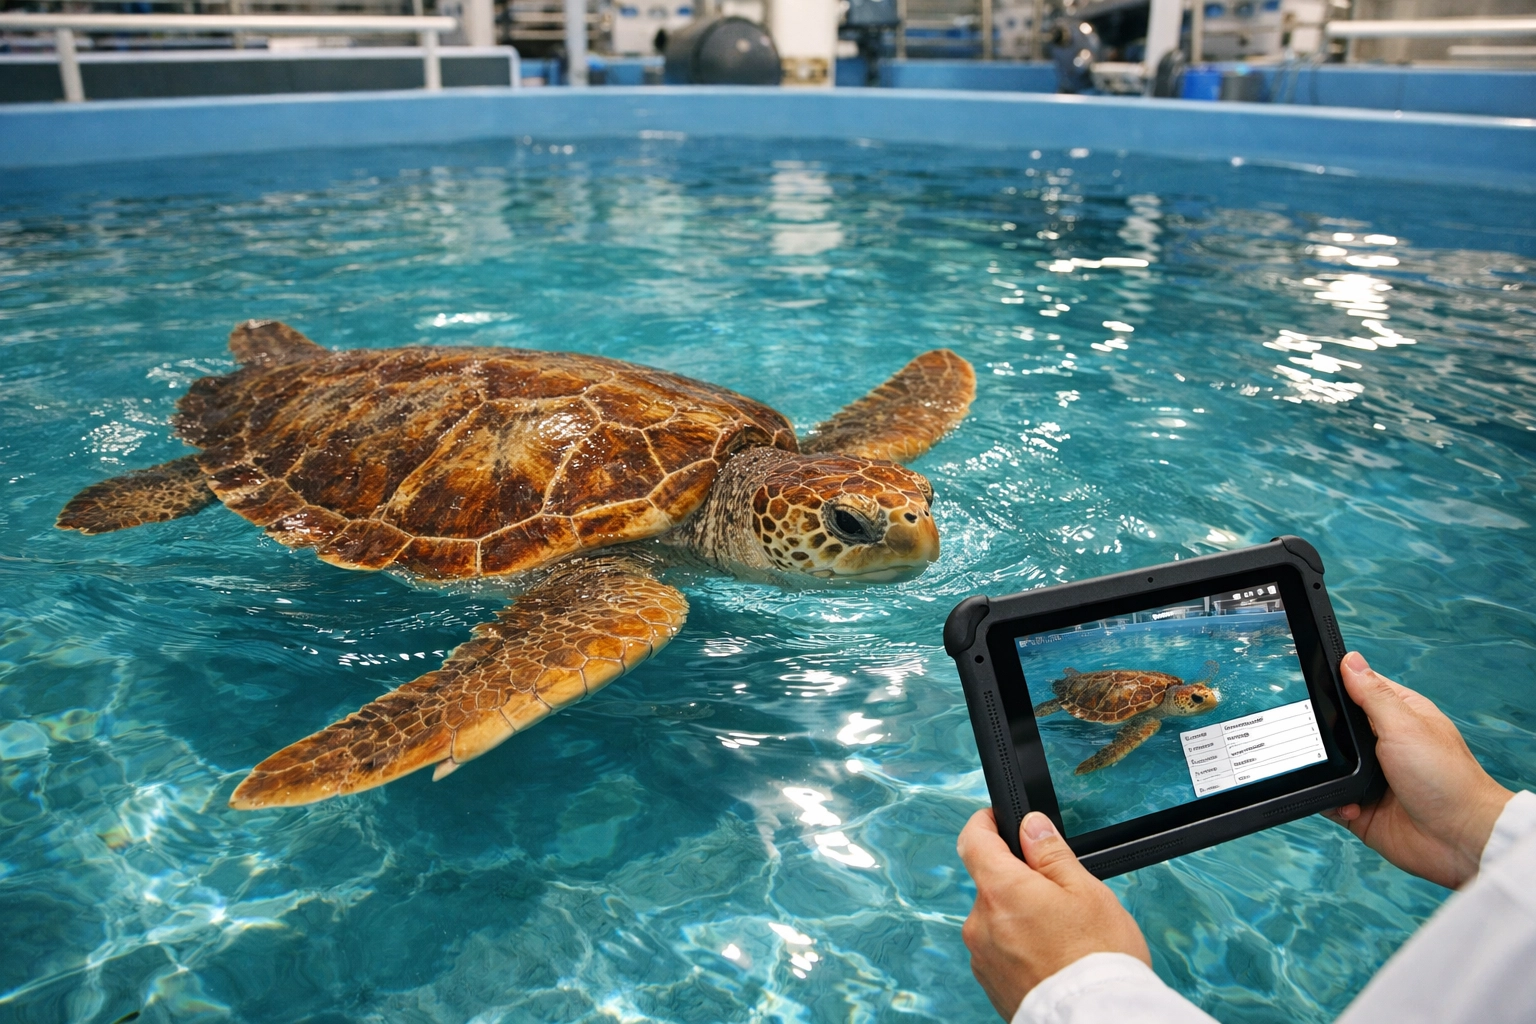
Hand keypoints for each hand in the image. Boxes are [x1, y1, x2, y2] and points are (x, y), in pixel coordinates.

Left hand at [957, 808, 1149, 1018]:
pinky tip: (1051, 958)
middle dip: (1019, 881)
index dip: (985, 823)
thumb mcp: (1085, 891)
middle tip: (1060, 896)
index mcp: (1000, 891)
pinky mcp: (989, 983)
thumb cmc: (1099, 959)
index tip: (997, 819)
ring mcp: (982, 957)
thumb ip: (1050, 853)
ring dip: (1020, 917)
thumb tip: (1030, 826)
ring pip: (997, 918)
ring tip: (1063, 936)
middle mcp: (981, 923)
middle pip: (991, 884)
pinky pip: (1000, 950)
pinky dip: (1020, 947)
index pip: (972, 840)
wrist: (1098, 1021)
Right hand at [1323, 651, 1513, 888]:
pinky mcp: (1361, 806)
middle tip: (1326, 739)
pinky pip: (1329, 798)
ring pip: (1329, 764)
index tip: (1315, 681)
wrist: (1459, 840)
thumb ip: (1372, 695)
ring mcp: (1372, 777)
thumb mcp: (1404, 726)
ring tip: (1342, 776)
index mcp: (1400, 716)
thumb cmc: (1447, 780)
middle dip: (1326, 735)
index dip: (1339, 685)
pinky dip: (1331, 801)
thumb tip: (1350, 661)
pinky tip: (1349, 804)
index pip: (1361, 689)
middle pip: (1337, 728)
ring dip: (1329, 771)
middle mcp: (1385, 745)